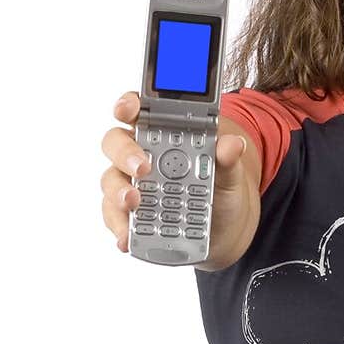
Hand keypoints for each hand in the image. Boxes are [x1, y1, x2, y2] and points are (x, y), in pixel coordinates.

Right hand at [100, 90, 249, 253]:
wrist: (224, 230)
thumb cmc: (221, 190)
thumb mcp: (230, 174)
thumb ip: (228, 158)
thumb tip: (232, 145)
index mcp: (162, 134)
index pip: (139, 111)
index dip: (129, 105)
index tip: (127, 108)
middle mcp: (139, 155)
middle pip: (116, 143)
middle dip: (125, 153)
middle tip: (142, 167)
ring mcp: (130, 184)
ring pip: (111, 180)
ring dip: (119, 191)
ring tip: (134, 203)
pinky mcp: (128, 214)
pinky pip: (115, 217)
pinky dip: (120, 227)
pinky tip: (126, 238)